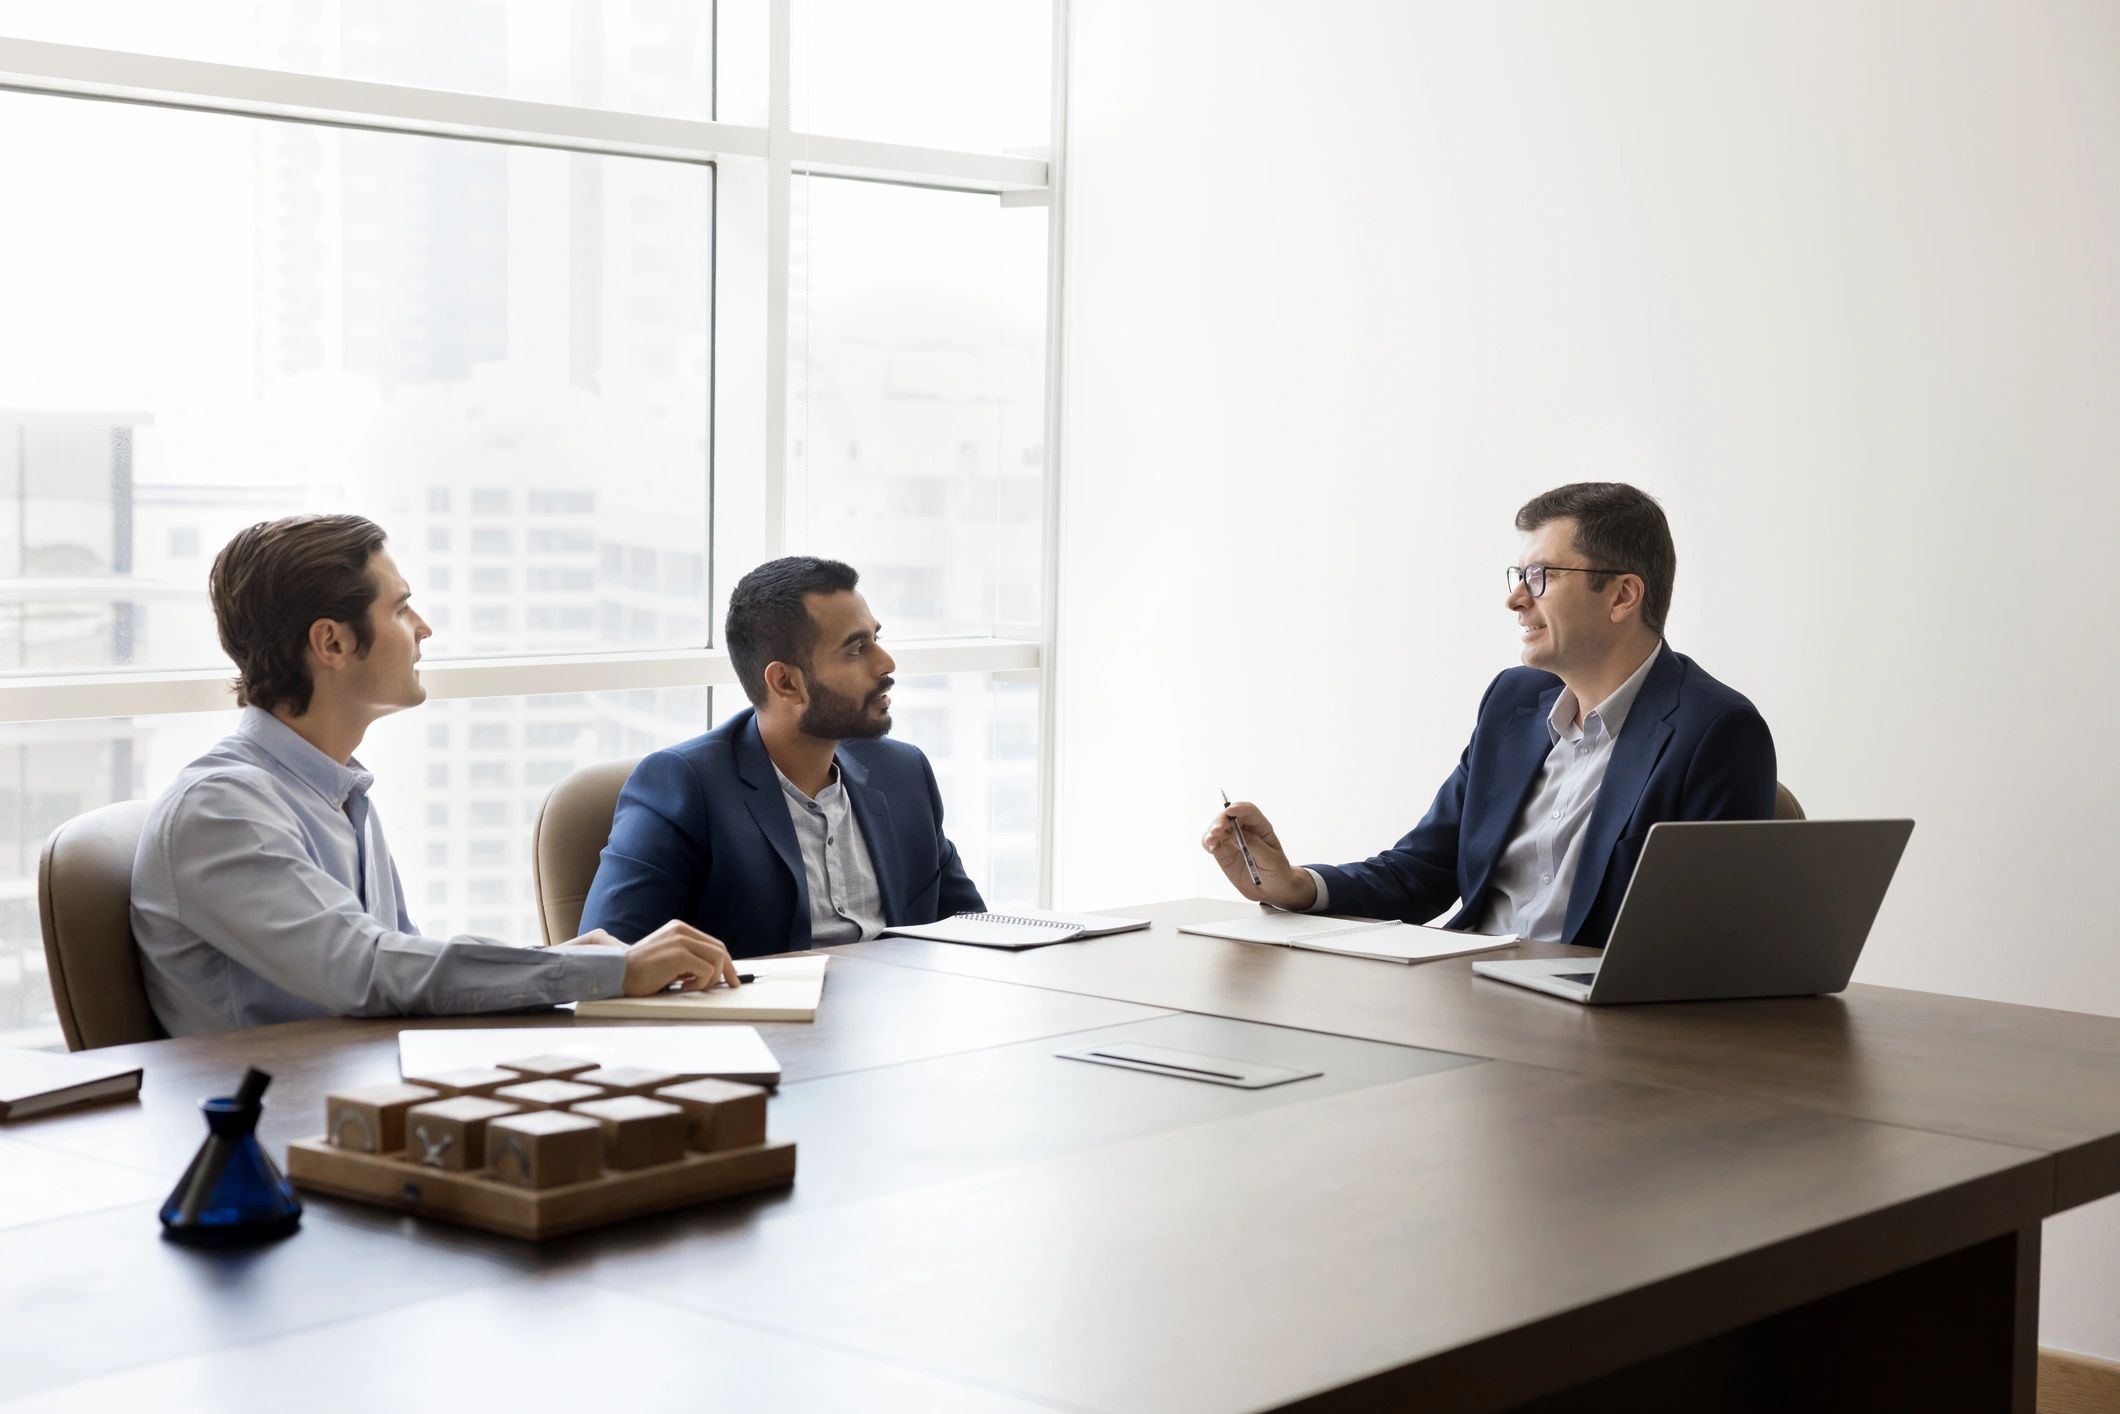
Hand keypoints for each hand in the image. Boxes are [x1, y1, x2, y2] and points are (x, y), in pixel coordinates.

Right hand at [566, 921, 740, 994]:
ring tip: (691, 987)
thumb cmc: (640, 971)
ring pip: (717, 960)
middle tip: (731, 985)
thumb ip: (687, 956)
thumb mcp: (667, 956)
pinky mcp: (678, 955)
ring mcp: (680, 941)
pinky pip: (706, 971)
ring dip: (710, 979)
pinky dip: (700, 984)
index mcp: (679, 928)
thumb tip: (714, 971)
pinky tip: (683, 987)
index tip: (731, 977)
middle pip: (719, 949)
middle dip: (728, 970)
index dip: (726, 962)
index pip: (712, 943)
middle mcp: (681, 930)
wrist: (617, 973)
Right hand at [1200, 801, 1317, 910]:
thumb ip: (1254, 845)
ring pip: (1217, 829)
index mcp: (1260, 828)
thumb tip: (1235, 835)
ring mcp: (1232, 841)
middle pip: (1229, 817)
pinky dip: (1207, 843)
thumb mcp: (1271, 859)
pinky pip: (1211, 844)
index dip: (1238, 808)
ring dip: (1211, 832)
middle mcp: (1245, 831)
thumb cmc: (1278, 872)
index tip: (1230, 812)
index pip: (1248, 811)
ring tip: (1211, 841)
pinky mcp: (1223, 853)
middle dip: (1220, 821)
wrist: (1273, 890)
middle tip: (1216, 831)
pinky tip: (1211, 847)